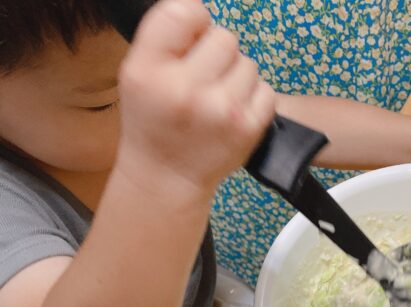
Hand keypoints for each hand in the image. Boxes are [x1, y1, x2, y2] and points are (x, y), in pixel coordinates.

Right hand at [116, 0, 274, 200]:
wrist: (167, 177)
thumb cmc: (154, 121)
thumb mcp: (137, 74)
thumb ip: (166, 39)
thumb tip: (201, 10)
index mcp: (148, 69)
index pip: (184, 11)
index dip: (194, 20)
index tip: (192, 39)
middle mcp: (184, 88)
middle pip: (224, 36)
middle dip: (217, 52)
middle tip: (203, 77)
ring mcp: (221, 109)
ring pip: (247, 63)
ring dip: (236, 76)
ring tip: (216, 98)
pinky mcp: (248, 127)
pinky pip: (265, 89)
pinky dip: (253, 97)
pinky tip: (233, 111)